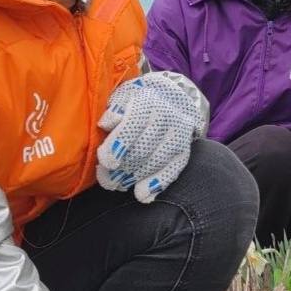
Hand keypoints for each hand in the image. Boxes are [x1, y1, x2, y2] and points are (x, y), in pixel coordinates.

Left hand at [96, 71, 208, 202]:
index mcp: (148, 100)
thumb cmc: (135, 99)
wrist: (169, 96)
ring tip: (117, 184)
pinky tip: (142, 195)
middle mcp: (167, 116)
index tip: (105, 161)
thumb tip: (106, 124)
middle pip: (144, 147)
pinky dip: (157, 183)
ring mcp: (178, 134)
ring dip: (134, 177)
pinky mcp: (184, 149)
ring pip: (156, 161)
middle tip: (105, 178)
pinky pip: (173, 169)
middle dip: (122, 167)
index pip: (134, 124)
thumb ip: (113, 109)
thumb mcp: (121, 95)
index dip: (119, 144)